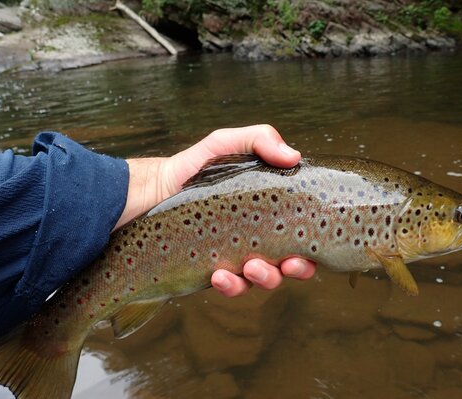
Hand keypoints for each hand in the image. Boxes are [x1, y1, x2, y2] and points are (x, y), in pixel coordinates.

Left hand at [115, 125, 315, 296]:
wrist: (150, 192)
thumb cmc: (192, 167)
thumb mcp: (223, 145)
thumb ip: (258, 140)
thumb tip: (294, 157)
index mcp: (267, 212)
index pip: (301, 234)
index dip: (311, 246)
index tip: (308, 248)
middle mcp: (257, 237)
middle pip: (290, 264)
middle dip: (295, 270)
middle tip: (287, 264)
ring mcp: (235, 257)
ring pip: (262, 280)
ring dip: (264, 278)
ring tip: (250, 266)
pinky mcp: (212, 272)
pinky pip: (230, 287)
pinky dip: (230, 285)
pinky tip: (219, 275)